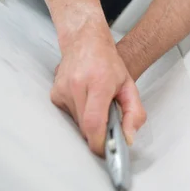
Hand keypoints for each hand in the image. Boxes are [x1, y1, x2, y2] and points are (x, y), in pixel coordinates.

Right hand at [51, 24, 146, 156]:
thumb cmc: (108, 62)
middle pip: (85, 127)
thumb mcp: (129, 85)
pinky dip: (78, 114)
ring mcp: (63, 88)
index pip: (93, 123)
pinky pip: (67, 115)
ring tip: (96, 103)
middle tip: (107, 123)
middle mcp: (77, 85)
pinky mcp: (54, 93)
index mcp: (98, 82)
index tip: (106, 149)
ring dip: (88, 121)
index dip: (99, 143)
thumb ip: (134, 113)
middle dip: (97, 132)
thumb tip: (128, 138)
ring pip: (76, 123)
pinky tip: (85, 98)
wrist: (86, 41)